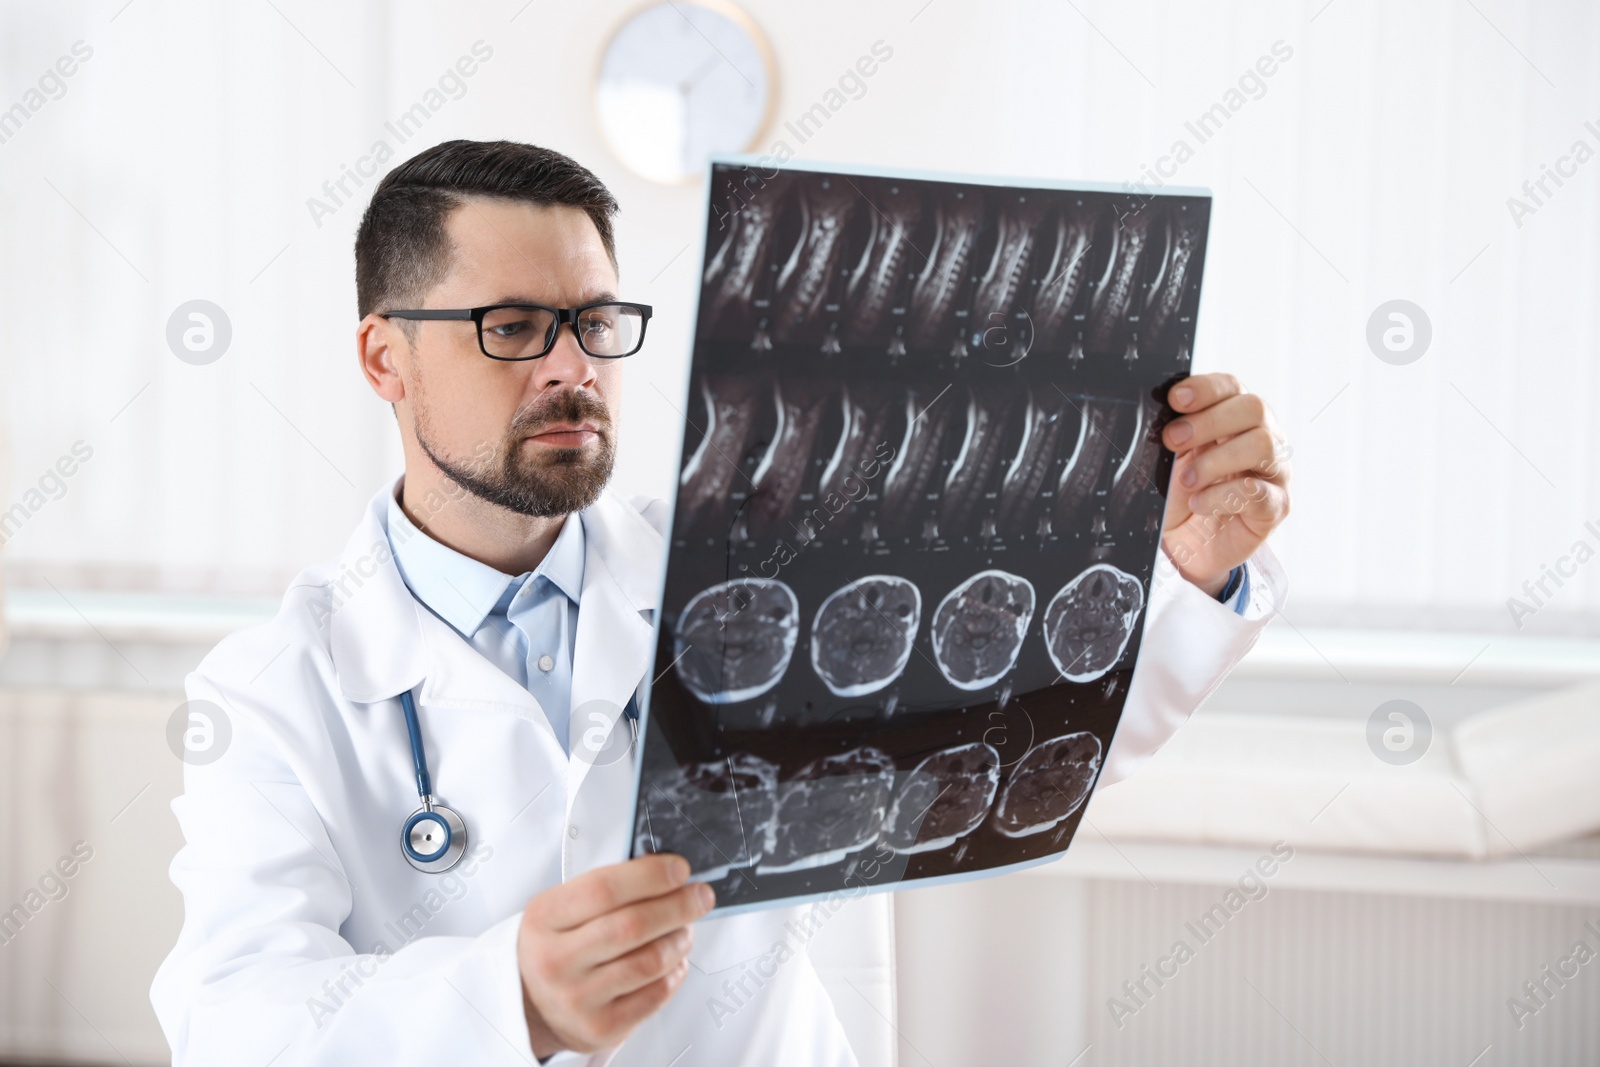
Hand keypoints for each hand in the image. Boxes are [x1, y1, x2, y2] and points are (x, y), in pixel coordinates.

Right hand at [517, 854, 713, 1055]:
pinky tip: (674, 960)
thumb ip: (607, 888)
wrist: (529, 1001)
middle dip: (678, 905)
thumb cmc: (556, 944)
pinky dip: (675, 971)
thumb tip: (666, 872)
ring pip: (650, 961)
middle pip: (633, 926)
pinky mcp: (601, 1027)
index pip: (603, 888)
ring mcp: (578, 998)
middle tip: (700, 895)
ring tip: (686, 927)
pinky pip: (656, 993)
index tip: (679, 869)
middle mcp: (556, 960)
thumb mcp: (561, 908)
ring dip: (680, 938)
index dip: (649, 875)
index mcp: (544, 919)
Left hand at [1158, 373, 1290, 596]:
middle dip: (1209, 421)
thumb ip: (1176, 434)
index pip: (1232, 387)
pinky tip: (1198, 503)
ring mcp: (1275, 471)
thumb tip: (1158, 412)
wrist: (1187, 545)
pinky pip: (1258, 492)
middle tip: (1173, 439)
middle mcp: (1264, 438)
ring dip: (1216, 459)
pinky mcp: (1276, 506)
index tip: (1175, 399)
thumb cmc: (1182, 494)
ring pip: (1263, 446)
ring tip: (1186, 479)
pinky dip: (1222, 496)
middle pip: (1254, 408)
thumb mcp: (1172, 459)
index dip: (1206, 388)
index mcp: (1236, 418)